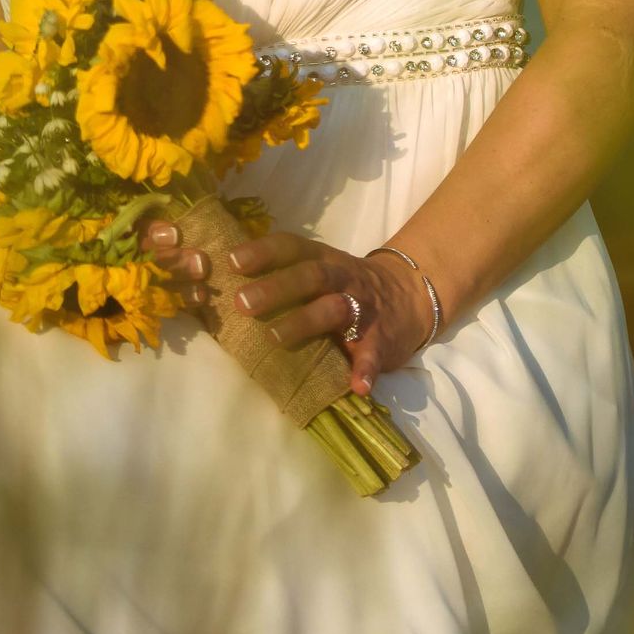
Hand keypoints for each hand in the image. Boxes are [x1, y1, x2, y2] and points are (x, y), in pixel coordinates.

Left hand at [142, 219, 424, 392]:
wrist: (410, 296)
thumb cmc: (345, 286)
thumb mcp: (319, 271)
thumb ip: (283, 276)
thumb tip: (223, 282)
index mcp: (322, 259)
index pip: (291, 247)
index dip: (262, 251)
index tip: (231, 261)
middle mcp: (342, 277)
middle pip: (310, 275)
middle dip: (276, 287)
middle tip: (241, 302)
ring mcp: (364, 306)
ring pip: (335, 308)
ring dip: (305, 321)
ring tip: (275, 338)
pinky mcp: (382, 337)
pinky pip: (374, 352)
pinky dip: (365, 368)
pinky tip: (356, 386)